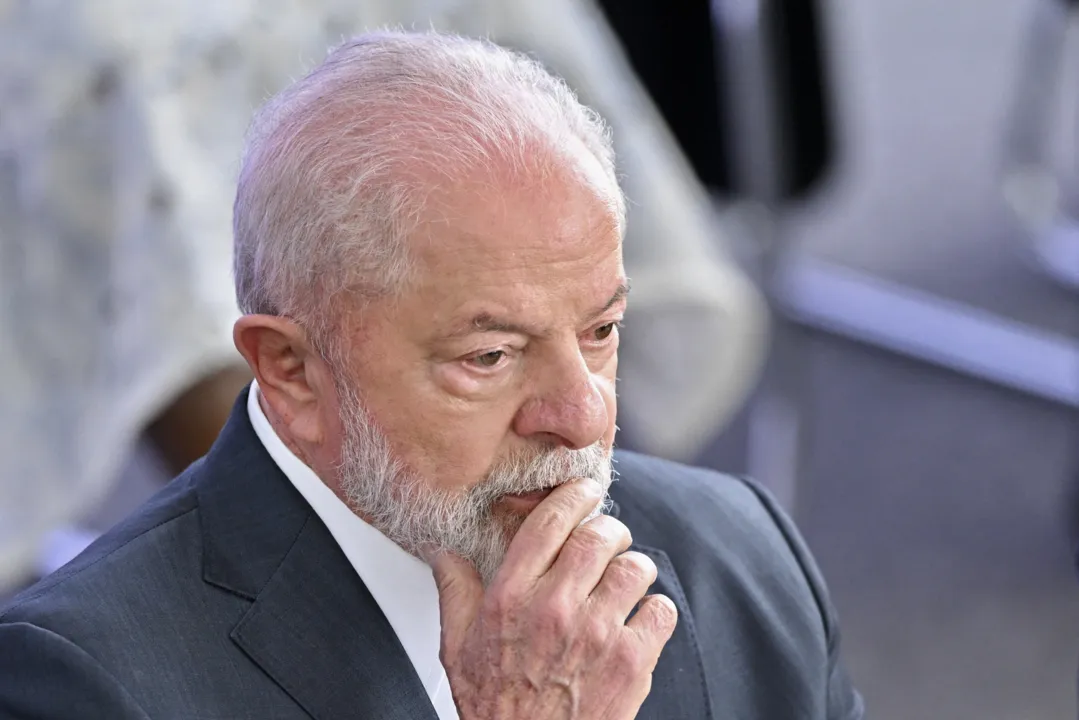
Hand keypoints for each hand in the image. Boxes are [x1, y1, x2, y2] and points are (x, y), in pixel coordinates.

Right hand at [427, 479, 677, 718]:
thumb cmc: (494, 707)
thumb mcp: (457, 646)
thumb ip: (455, 590)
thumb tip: (445, 550)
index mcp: (511, 598)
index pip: (549, 522)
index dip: (573, 496)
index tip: (584, 492)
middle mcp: (554, 609)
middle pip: (599, 536)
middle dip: (609, 530)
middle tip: (609, 540)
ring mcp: (597, 635)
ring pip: (636, 568)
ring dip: (634, 569)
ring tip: (625, 582)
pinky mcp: (632, 662)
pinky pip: (661, 610)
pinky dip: (655, 610)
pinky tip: (638, 621)